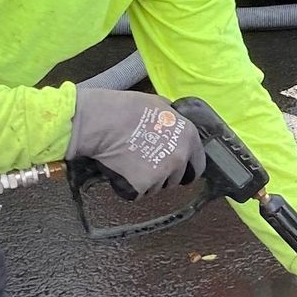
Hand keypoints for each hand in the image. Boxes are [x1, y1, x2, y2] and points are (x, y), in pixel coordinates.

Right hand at [67, 87, 204, 198]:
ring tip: (131, 164)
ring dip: (148, 181)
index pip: (198, 163)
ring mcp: (162, 173)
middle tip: (147, 164)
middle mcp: (179, 157)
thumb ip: (171, 115)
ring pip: (158, 187)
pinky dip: (132, 187)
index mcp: (188, 136)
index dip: (187, 167)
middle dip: (165, 174)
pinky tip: (122, 171)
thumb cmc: (124, 108)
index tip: (180, 169)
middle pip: (177, 178)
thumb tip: (173, 117)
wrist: (99, 122)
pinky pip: (140, 193)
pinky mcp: (143, 185)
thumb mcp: (157, 103)